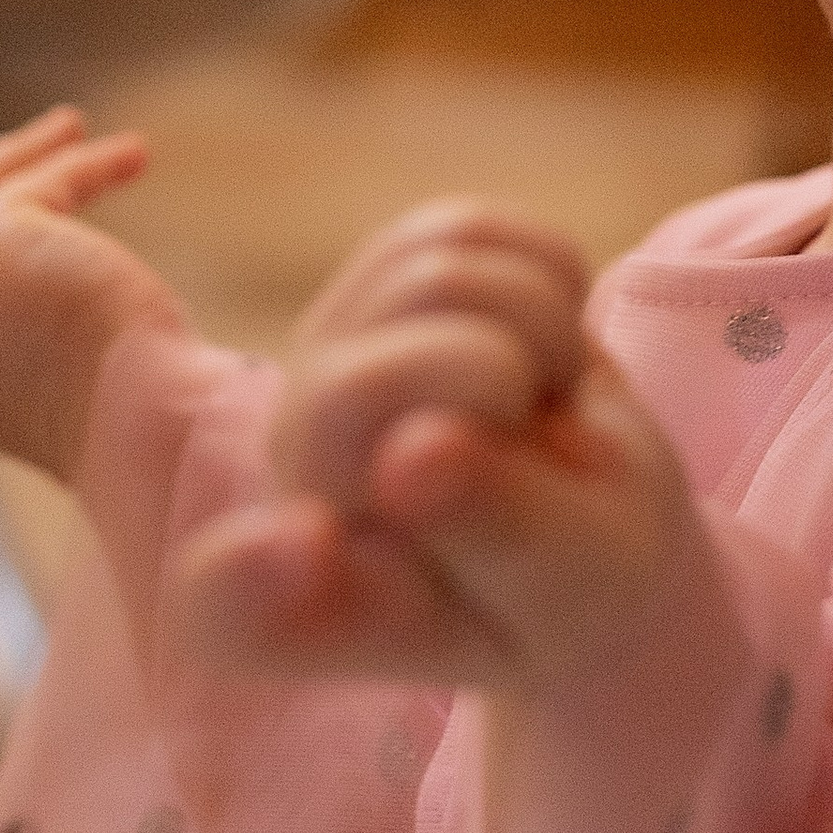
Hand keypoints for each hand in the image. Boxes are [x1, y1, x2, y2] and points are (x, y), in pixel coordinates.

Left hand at [167, 198, 705, 693]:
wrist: (593, 515)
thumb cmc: (577, 581)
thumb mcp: (569, 582)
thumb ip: (497, 530)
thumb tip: (415, 454)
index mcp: (321, 604)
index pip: (238, 603)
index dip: (253, 578)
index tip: (305, 549)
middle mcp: (296, 477)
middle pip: (363, 384)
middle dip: (503, 384)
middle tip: (540, 445)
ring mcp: (323, 365)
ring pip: (434, 277)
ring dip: (540, 328)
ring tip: (541, 406)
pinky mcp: (369, 283)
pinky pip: (468, 228)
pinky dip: (544, 271)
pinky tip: (541, 345)